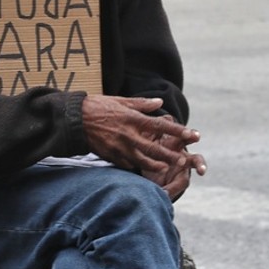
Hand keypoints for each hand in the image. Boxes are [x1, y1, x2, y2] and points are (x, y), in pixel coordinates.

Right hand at [81, 95, 205, 198]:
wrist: (74, 119)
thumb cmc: (98, 107)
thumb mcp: (121, 101)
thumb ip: (142, 104)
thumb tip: (160, 103)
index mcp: (133, 119)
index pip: (161, 127)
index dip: (179, 131)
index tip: (194, 135)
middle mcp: (129, 135)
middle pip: (155, 149)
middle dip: (172, 155)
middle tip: (184, 159)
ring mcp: (120, 148)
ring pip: (143, 161)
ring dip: (157, 165)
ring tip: (166, 167)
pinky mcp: (111, 156)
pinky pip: (128, 164)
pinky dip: (137, 166)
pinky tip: (143, 168)